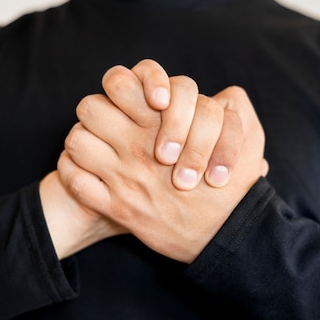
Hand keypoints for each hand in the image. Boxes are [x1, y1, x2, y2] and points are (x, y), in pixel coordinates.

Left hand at [60, 84, 267, 262]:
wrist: (228, 236)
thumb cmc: (234, 188)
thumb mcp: (244, 142)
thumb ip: (230, 111)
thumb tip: (226, 96)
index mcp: (165, 126)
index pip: (119, 83)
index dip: (121, 85)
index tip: (131, 100)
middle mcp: (139, 148)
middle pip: (90, 108)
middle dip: (97, 111)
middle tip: (108, 123)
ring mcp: (124, 178)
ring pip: (77, 141)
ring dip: (83, 142)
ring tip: (96, 148)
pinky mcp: (117, 208)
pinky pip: (76, 180)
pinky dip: (75, 174)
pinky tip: (89, 175)